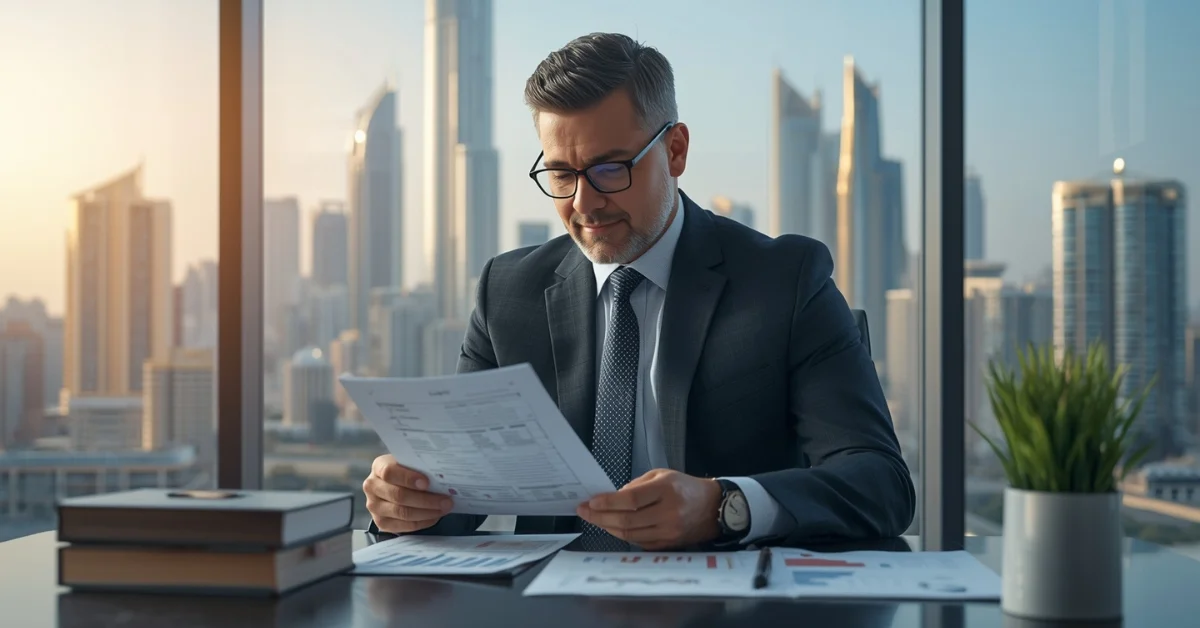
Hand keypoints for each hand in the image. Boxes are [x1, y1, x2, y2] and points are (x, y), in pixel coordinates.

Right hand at [363, 454, 454, 533]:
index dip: (408, 478)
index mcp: (379, 467)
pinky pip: (404, 526)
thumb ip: (419, 467)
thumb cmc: (405, 471)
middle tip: (446, 500)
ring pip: (402, 512)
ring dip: (427, 512)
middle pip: (398, 495)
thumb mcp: (408, 463)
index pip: (390, 472)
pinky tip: (434, 516)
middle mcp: (372, 486)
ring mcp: (374, 506)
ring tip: (444, 508)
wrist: (392, 484)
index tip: (427, 483)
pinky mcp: (381, 522)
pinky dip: (422, 522)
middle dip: (425, 499)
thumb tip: (441, 478)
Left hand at [576, 469, 722, 549]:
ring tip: (595, 519)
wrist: (713, 508)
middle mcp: (668, 512)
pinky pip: (639, 542)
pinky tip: (612, 527)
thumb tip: (612, 497)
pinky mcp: (668, 544)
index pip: (631, 499)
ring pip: (631, 534)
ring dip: (608, 527)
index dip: (608, 502)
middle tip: (584, 512)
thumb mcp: (662, 475)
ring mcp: (669, 531)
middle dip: (601, 517)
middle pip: (627, 520)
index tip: (591, 502)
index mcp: (666, 490)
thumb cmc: (685, 487)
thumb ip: (637, 485)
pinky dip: (623, 535)